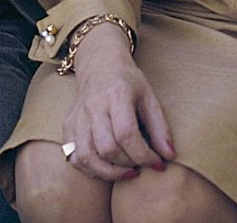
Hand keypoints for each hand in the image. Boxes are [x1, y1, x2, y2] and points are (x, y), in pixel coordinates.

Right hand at [61, 23, 173, 182]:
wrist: (100, 63)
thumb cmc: (128, 81)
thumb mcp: (149, 96)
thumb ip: (159, 127)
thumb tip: (169, 155)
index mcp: (116, 94)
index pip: (126, 134)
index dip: (143, 155)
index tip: (157, 162)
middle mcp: (93, 106)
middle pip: (107, 148)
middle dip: (127, 164)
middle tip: (140, 164)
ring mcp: (78, 116)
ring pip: (86, 157)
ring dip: (108, 172)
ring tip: (125, 171)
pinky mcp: (68, 125)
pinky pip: (74, 156)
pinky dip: (90, 169)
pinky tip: (106, 167)